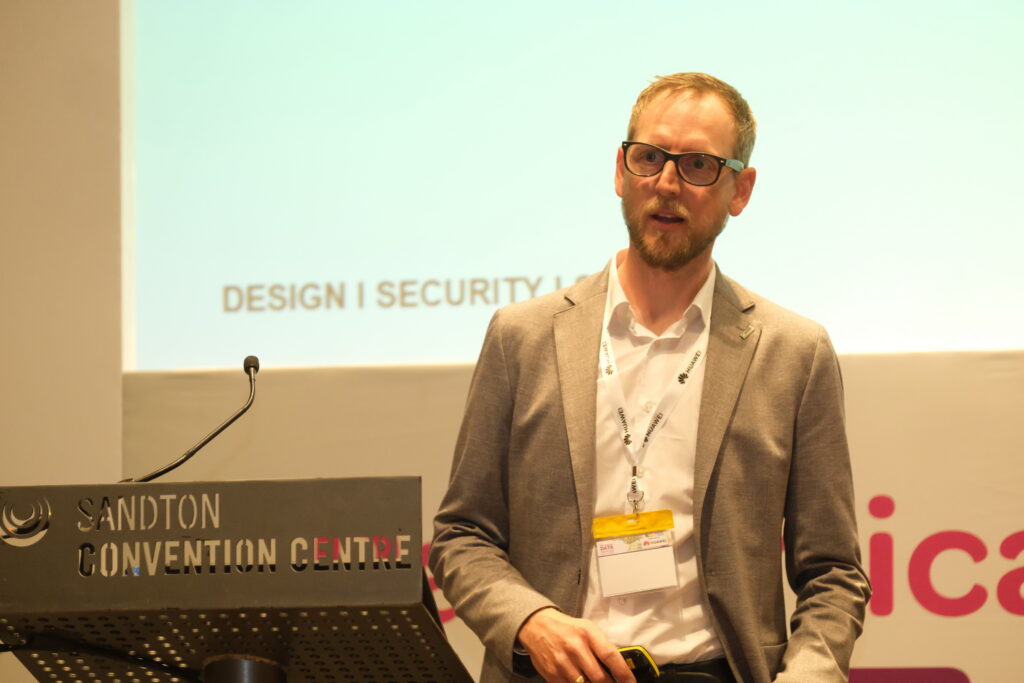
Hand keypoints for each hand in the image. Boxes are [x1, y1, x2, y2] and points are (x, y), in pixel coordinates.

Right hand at [516, 607, 635, 682]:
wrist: (536, 625)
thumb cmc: (567, 628)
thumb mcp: (587, 629)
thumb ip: (602, 647)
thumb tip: (620, 668)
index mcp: (587, 633)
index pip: (610, 656)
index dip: (624, 674)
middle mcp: (575, 648)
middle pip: (600, 677)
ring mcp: (563, 663)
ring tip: (598, 682)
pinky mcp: (552, 674)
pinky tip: (583, 682)